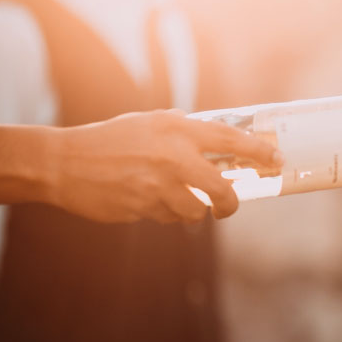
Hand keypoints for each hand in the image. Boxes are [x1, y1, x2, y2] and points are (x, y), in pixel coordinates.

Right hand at [0, 110, 282, 222]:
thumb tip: (224, 144)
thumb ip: (184, 132)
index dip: (259, 152)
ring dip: (193, 210)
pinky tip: (147, 200)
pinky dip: (166, 213)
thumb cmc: (112, 140)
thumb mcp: (150, 123)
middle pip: (223, 190)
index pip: (232, 141)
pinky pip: (169, 218)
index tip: (276, 161)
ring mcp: (158, 186)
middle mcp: (173, 157)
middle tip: (229, 205)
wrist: (65, 163)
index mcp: (177, 129)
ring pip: (196, 211)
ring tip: (174, 198)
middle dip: (231, 203)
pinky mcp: (144, 209)